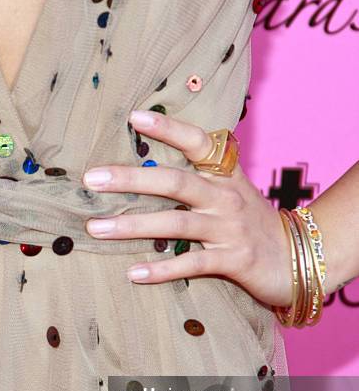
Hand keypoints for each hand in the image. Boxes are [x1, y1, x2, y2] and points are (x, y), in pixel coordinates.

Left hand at [83, 109, 292, 307]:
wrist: (298, 257)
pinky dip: (162, 269)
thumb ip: (201, 178)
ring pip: (177, 223)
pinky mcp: (233, 260)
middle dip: (131, 179)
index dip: (169, 128)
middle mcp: (227, 197)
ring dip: (133, 226)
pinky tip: (133, 273)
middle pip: (176, 182)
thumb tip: (149, 171)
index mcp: (225, 176)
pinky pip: (192, 264)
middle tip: (92, 179)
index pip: (198, 143)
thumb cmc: (252, 223)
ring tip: (96, 228)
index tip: (134, 117)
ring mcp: (230, 229)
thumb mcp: (232, 192)